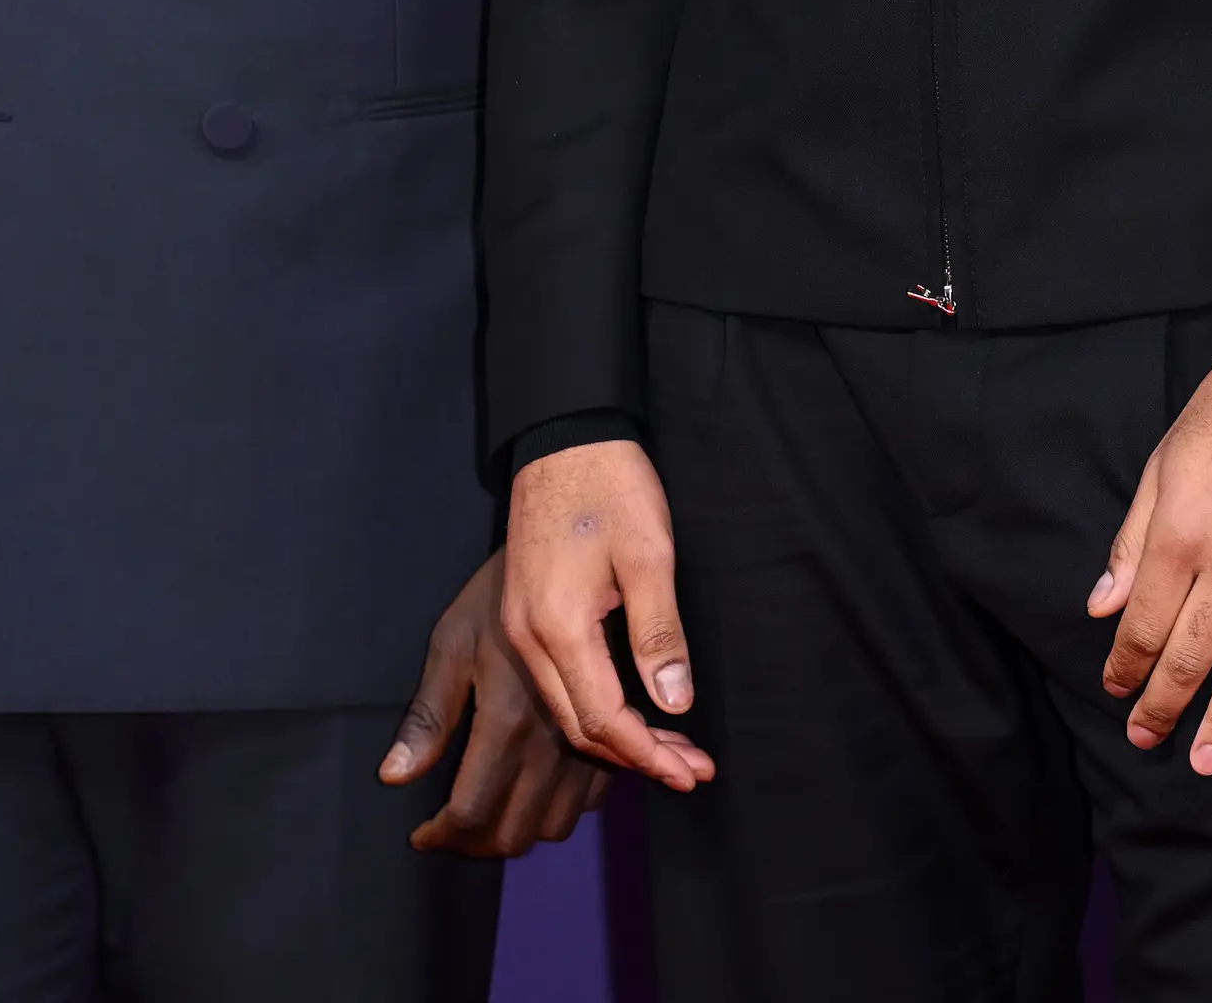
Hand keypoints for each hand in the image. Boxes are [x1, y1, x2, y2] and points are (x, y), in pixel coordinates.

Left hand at [383, 550, 613, 853]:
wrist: (576, 549)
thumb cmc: (502, 592)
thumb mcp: (452, 641)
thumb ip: (429, 715)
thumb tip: (394, 776)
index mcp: (507, 721)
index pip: (473, 812)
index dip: (442, 838)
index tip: (422, 837)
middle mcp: (553, 741)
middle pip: (515, 832)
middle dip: (477, 844)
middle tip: (451, 830)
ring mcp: (591, 738)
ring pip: (556, 824)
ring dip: (521, 830)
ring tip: (492, 812)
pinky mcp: (618, 729)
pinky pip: (594, 798)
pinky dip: (564, 808)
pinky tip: (539, 790)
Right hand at [499, 441, 714, 790]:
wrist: (563, 437)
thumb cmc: (611, 488)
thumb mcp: (649, 556)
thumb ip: (659, 633)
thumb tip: (675, 704)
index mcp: (555, 628)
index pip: (601, 718)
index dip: (647, 753)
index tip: (688, 774)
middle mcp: (526, 639)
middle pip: (578, 726)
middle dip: (637, 756)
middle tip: (691, 771)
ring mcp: (520, 629)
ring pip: (566, 709)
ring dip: (618, 736)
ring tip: (674, 750)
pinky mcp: (525, 616)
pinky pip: (558, 684)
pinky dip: (597, 708)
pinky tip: (633, 711)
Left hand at [1091, 338, 1211, 776]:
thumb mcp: (1162, 468)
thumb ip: (1133, 543)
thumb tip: (1103, 607)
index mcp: (1181, 536)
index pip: (1146, 623)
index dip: (1127, 663)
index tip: (1117, 688)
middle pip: (1192, 655)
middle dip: (1165, 706)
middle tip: (1146, 739)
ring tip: (1207, 761)